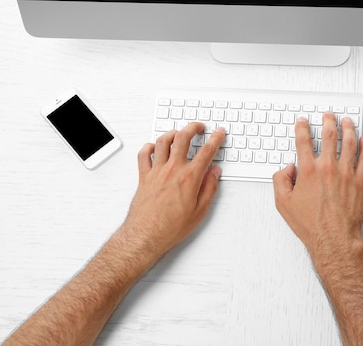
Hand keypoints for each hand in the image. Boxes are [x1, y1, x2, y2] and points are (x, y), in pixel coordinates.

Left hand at [122, 123, 224, 268]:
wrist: (146, 235)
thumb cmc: (170, 227)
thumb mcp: (199, 211)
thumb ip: (209, 188)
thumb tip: (215, 173)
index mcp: (189, 178)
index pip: (206, 151)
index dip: (215, 139)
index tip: (218, 133)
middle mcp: (172, 170)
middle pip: (183, 137)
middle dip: (193, 127)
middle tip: (199, 127)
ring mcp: (156, 171)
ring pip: (163, 141)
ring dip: (172, 133)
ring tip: (179, 133)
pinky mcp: (143, 176)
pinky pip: (144, 154)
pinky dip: (149, 146)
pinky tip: (154, 147)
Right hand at [272, 114, 362, 259]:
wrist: (334, 239)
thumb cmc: (312, 225)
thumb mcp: (283, 204)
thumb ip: (280, 181)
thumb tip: (287, 169)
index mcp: (308, 171)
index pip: (304, 141)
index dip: (302, 128)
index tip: (303, 122)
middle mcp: (328, 168)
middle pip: (330, 136)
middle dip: (328, 121)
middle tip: (328, 115)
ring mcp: (346, 173)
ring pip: (350, 142)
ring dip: (348, 128)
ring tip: (347, 121)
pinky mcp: (360, 182)